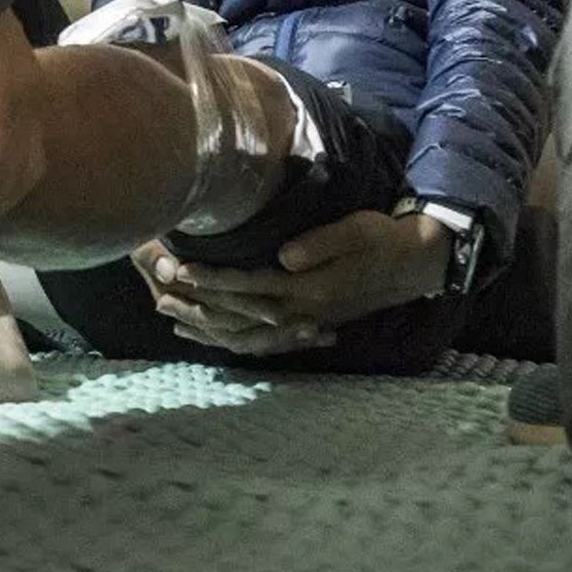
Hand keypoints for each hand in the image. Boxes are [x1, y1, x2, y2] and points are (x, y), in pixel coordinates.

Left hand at [134, 210, 450, 354]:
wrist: (413, 265)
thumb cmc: (380, 239)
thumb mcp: (356, 231)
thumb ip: (320, 244)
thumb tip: (283, 257)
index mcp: (307, 288)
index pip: (247, 285)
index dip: (212, 278)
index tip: (179, 268)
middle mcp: (300, 311)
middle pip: (237, 312)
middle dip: (197, 303)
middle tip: (158, 292)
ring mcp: (302, 321)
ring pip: (244, 331)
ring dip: (205, 325)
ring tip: (168, 314)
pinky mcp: (305, 323)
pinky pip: (259, 339)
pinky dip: (229, 338)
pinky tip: (205, 336)